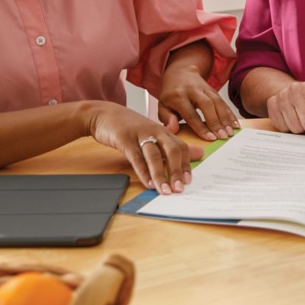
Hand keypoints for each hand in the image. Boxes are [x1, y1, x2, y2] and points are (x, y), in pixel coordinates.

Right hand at [87, 104, 202, 194]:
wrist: (104, 114)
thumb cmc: (131, 127)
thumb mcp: (155, 135)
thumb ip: (175, 146)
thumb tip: (200, 154)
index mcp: (163, 131)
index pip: (181, 147)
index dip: (186, 164)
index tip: (188, 181)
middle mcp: (155, 131)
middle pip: (172, 150)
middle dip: (177, 171)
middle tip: (179, 189)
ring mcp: (140, 134)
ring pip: (154, 155)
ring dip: (161, 174)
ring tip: (165, 191)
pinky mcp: (125, 139)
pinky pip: (136, 156)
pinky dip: (143, 171)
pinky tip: (147, 183)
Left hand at [157, 68, 238, 140]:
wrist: (179, 73)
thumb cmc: (170, 94)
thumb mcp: (162, 105)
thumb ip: (166, 118)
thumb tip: (173, 129)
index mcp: (178, 96)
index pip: (190, 113)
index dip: (200, 126)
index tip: (209, 138)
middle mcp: (192, 90)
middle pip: (207, 105)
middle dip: (216, 122)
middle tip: (223, 136)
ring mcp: (204, 88)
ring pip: (217, 101)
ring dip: (225, 117)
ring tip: (230, 132)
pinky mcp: (212, 89)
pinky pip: (222, 101)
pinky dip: (229, 113)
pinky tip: (234, 124)